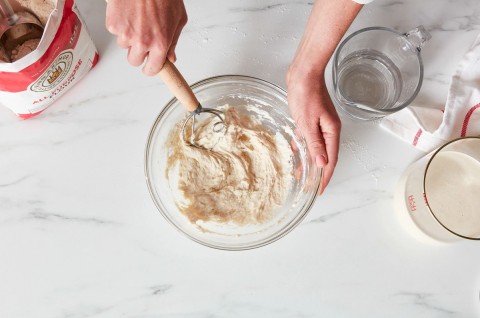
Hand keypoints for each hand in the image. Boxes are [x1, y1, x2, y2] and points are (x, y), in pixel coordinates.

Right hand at [105, 0, 187, 75]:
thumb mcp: (178, 19)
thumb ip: (174, 41)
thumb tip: (171, 57)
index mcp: (160, 43)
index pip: (152, 69)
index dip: (150, 68)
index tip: (149, 67)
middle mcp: (143, 42)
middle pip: (134, 61)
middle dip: (138, 53)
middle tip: (142, 39)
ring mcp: (126, 34)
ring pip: (124, 45)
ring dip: (129, 36)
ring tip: (137, 19)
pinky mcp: (113, 24)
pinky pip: (115, 31)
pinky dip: (120, 23)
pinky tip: (128, 12)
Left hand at [286, 67, 340, 193]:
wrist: (303, 73)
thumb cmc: (306, 94)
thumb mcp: (308, 123)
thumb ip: (315, 144)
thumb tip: (322, 164)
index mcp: (331, 131)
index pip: (330, 160)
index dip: (325, 176)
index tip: (319, 189)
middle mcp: (329, 129)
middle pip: (324, 155)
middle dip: (317, 171)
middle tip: (307, 185)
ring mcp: (321, 123)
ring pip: (316, 147)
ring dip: (309, 159)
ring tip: (299, 172)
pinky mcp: (312, 118)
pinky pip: (309, 137)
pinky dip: (303, 145)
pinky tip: (295, 150)